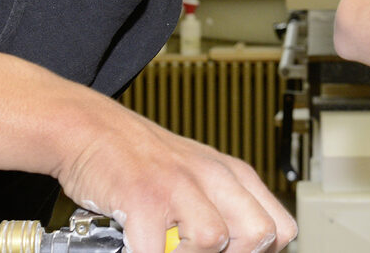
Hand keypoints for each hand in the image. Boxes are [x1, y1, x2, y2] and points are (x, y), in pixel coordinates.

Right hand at [53, 101, 295, 252]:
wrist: (89, 128)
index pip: (281, 228)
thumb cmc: (140, 158)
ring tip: (171, 248)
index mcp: (233, 174)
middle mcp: (212, 177)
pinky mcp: (144, 199)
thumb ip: (223, 205)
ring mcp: (178, 186)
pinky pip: (159, 251)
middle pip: (261, 235)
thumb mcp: (197, 173)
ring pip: (218, 240)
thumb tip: (244, 246)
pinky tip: (139, 246)